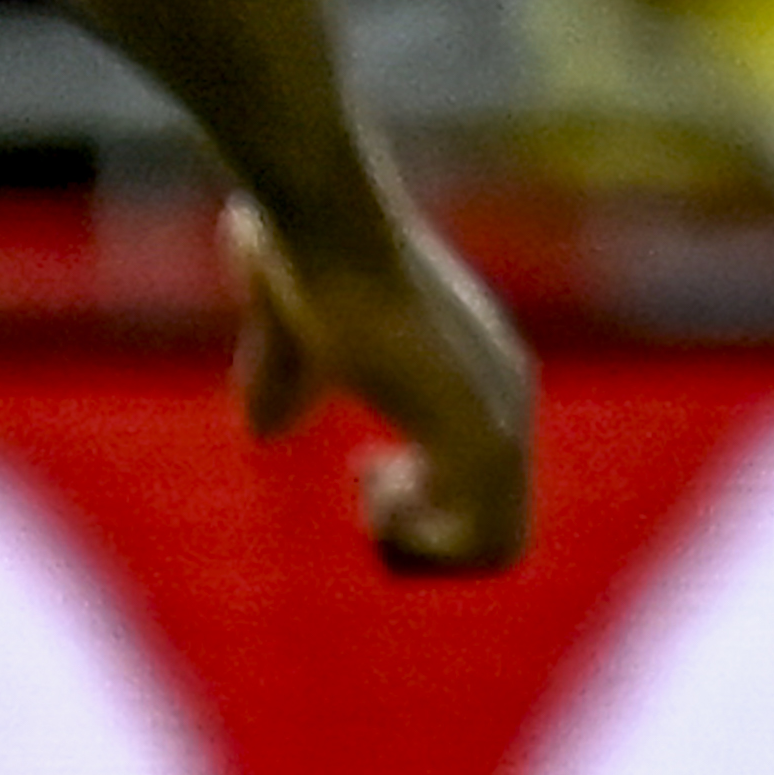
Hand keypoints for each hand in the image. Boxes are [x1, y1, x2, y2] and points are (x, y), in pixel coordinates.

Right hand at [240, 190, 540, 573]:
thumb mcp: (292, 341)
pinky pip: (481, 540)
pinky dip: (416, 538)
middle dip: (425, 541)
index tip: (368, 467)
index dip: (427, 510)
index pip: (492, 491)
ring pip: (499, 550)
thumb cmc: (307, 263)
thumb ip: (286, 386)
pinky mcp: (481, 431)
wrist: (327, 224)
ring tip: (370, 483)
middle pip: (501, 535)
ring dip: (420, 547)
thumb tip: (266, 432)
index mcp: (483, 376)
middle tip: (368, 480)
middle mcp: (507, 398)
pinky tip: (372, 474)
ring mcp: (502, 416)